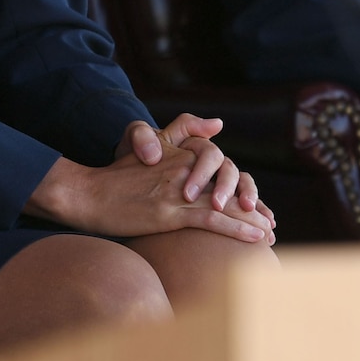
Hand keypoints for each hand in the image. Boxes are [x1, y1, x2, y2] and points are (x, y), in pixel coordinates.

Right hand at [30, 131, 273, 244]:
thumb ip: (183, 129)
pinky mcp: (171, 211)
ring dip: (252, 220)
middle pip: (229, 186)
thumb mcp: (150, 143)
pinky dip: (237, 229)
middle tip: (270, 223)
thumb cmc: (118, 175)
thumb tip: (218, 122)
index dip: (242, 187)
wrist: (89, 193)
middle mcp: (185, 169)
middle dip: (252, 207)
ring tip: (270, 235)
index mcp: (182, 155)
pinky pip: (212, 220)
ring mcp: (178, 191)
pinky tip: (255, 238)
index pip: (223, 169)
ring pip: (226, 204)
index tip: (255, 204)